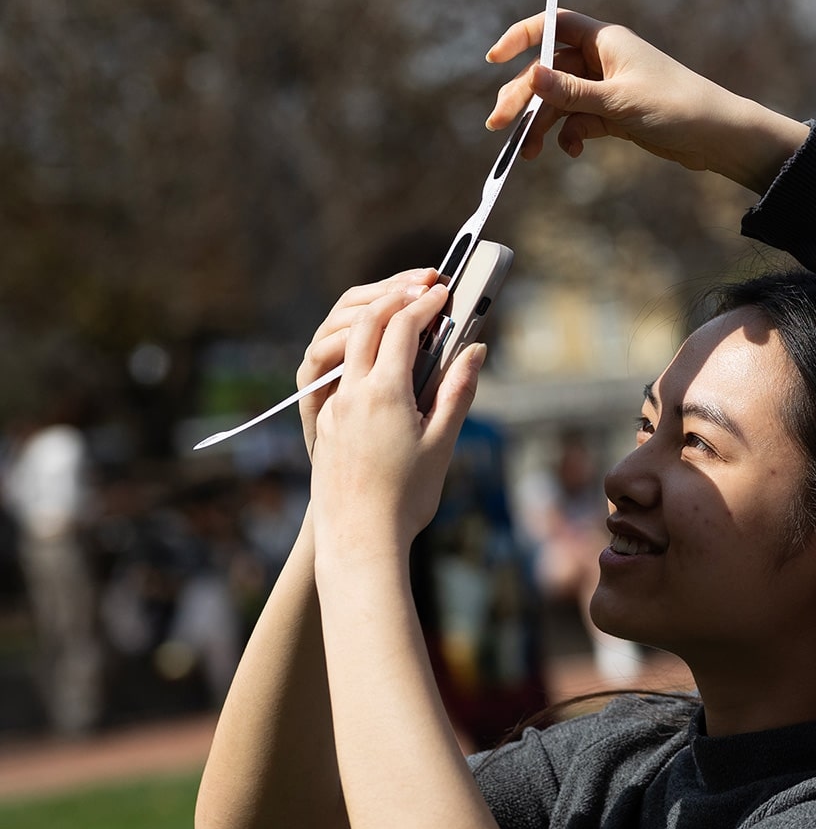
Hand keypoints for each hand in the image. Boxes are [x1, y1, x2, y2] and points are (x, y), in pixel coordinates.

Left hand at [308, 283, 483, 551]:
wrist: (358, 540)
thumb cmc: (406, 497)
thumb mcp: (442, 443)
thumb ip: (457, 391)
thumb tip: (475, 350)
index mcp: (384, 393)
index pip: (402, 328)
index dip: (424, 305)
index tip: (445, 293)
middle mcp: (352, 392)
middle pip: (366, 323)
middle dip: (394, 298)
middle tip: (422, 288)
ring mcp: (334, 407)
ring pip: (349, 347)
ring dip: (376, 323)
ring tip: (404, 318)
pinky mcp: (326, 424)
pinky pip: (343, 375)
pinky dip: (364, 356)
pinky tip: (385, 369)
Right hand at [485, 10, 809, 192]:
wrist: (718, 137)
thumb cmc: (675, 108)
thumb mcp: (617, 101)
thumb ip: (571, 92)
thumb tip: (529, 76)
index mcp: (605, 40)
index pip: (552, 26)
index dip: (521, 38)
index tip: (494, 59)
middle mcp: (604, 59)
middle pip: (549, 71)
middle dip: (524, 97)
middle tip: (499, 125)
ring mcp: (609, 88)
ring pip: (562, 101)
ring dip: (543, 124)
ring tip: (527, 153)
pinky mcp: (616, 115)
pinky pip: (581, 121)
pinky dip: (572, 135)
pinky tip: (573, 151)